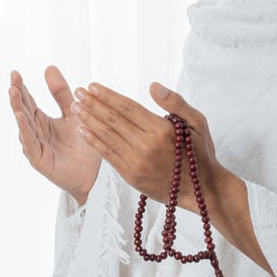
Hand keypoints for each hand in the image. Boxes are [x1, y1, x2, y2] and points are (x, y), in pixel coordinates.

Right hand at [9, 66, 101, 204]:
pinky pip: (31, 143)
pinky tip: (21, 117)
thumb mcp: (73, 112)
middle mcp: (36, 132)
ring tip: (13, 93)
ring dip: (18, 109)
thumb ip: (61, 93)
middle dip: (17, 95)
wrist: (95, 172)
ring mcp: (36, 146)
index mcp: (41, 121)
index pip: (28, 101)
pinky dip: (25, 130)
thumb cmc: (83, 144)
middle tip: (12, 79)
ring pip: (24, 125)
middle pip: (23, 110)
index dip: (21, 87)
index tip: (15, 73)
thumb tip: (49, 67)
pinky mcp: (39, 159)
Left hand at [71, 81, 225, 211]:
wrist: (201, 191)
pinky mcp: (131, 176)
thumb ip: (175, 102)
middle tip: (78, 92)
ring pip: (107, 136)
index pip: (128, 107)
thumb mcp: (197, 122)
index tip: (93, 86)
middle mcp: (146, 145)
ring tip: (75, 107)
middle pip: (113, 120)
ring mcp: (137, 162)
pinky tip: (83, 130)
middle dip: (93, 104)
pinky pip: (108, 155)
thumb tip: (153, 86)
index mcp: (161, 130)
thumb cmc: (200, 153)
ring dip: (89, 120)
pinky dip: (94, 142)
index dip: (108, 96)